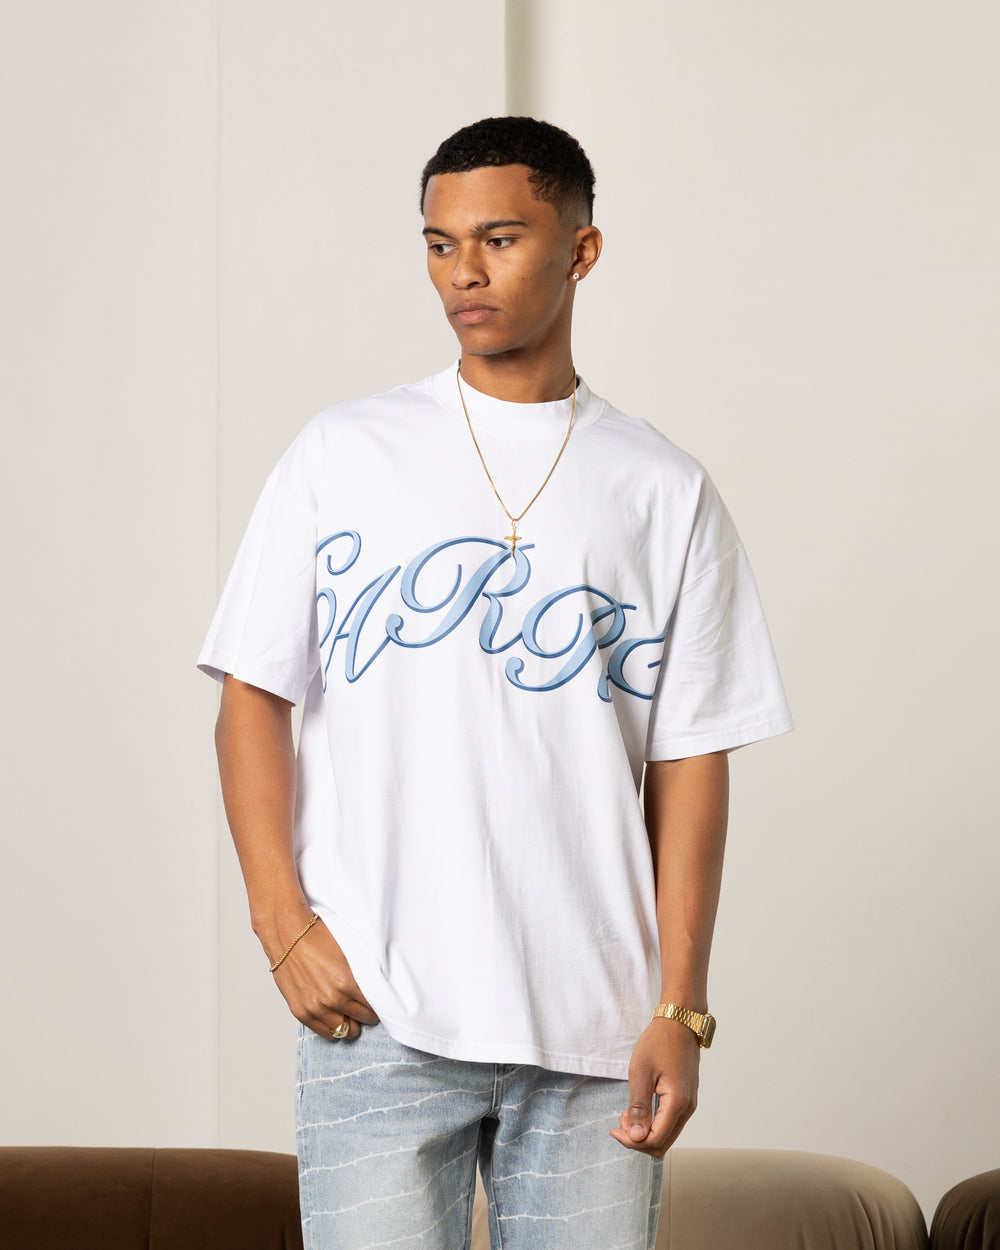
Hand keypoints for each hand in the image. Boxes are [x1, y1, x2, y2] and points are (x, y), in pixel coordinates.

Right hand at [266, 909, 379, 1040]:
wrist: (287, 934)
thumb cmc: (318, 937)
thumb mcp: (349, 952)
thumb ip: (363, 973)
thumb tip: (376, 988)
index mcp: (348, 982)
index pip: (374, 1006)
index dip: (378, 1004)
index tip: (378, 1002)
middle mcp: (333, 999)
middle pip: (362, 1020)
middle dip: (366, 1013)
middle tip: (365, 1006)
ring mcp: (316, 1008)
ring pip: (345, 1031)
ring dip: (350, 1024)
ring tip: (351, 1014)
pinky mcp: (301, 1012)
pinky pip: (324, 1033)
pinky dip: (333, 1028)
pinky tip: (336, 1017)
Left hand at [609, 1020, 699, 1156]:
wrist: (680, 1022)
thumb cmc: (659, 1042)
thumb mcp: (641, 1072)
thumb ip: (639, 1107)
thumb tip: (636, 1137)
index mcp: (677, 1103)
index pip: (655, 1140)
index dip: (632, 1141)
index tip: (614, 1128)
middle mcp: (688, 1108)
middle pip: (662, 1144)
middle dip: (638, 1140)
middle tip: (619, 1123)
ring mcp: (689, 1104)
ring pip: (667, 1135)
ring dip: (645, 1132)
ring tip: (626, 1114)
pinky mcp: (686, 1099)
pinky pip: (670, 1122)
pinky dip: (653, 1123)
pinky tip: (639, 1108)